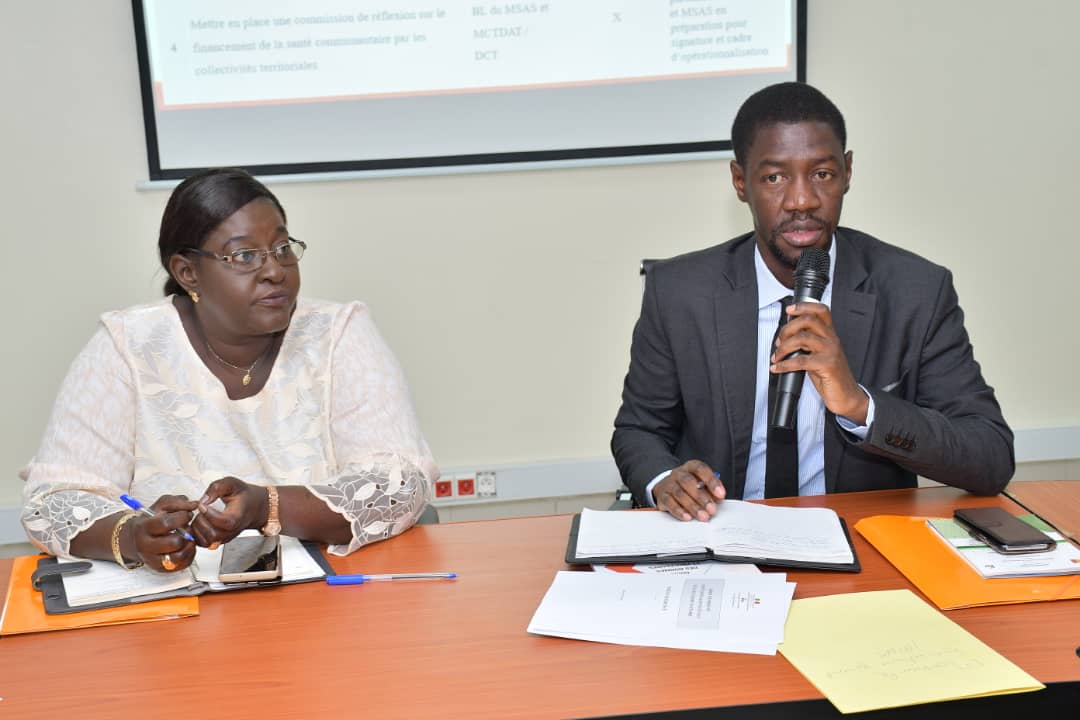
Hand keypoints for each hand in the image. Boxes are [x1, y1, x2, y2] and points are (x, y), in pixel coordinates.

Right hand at [129, 495, 197, 571]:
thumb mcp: (161, 505)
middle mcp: (146, 546)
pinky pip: (182, 564)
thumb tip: (194, 505)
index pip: (165, 524)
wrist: (136, 538)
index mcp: (144, 528)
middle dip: (186, 533)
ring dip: (189, 545)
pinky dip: (190, 554)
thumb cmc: (151, 521)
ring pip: (179, 557)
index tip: (187, 514)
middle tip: (187, 528)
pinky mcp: (161, 568)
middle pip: (174, 543)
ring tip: (188, 537)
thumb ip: (178, 502)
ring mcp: (153, 560)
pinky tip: (187, 545)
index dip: (182, 517)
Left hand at [190, 476, 269, 547]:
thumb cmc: (243, 495)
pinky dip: (196, 534)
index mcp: (237, 517)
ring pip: (206, 541)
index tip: (203, 504)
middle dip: (202, 521)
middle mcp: (232, 531)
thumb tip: (204, 500)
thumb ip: (217, 487)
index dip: (209, 513)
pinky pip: (202, 543)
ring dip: (198, 528)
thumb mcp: (232, 483)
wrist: (253, 507)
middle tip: (201, 510)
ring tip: (201, 515)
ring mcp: (225, 538)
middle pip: (212, 534)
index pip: (222, 522)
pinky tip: (200, 521)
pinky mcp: (218, 541)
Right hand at [652, 460, 725, 521]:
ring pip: (679, 493)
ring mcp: (669, 484)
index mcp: (691, 467)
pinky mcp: (662, 496)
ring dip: (692, 506)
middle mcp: (679, 473)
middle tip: (712, 509)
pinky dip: (679, 510)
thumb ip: (710, 490)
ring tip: (703, 516)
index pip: (701, 469)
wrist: (665, 487)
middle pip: (689, 482)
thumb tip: (718, 499)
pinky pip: (669, 502)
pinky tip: (687, 517)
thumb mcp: (700, 484)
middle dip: (702, 497)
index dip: (711, 481)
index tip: (721, 494)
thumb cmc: (688, 486)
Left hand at [771, 302, 868, 423]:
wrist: (847, 396)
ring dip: (783, 347)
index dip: (804, 306)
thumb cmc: (831, 376)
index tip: (789, 310)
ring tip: (777, 356)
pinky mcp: (827, 365)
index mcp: (830, 334)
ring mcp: (830, 351)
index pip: (821, 311)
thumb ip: (807, 344)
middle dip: (787, 328)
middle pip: (809, 320)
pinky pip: (800, 360)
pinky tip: (777, 368)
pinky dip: (784, 364)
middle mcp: (832, 339)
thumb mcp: (818, 355)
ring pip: (802, 338)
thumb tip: (786, 336)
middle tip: (778, 341)